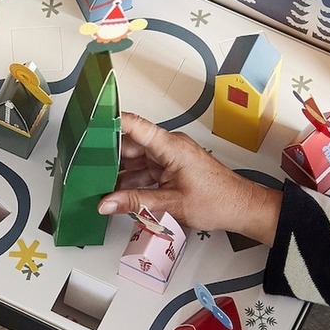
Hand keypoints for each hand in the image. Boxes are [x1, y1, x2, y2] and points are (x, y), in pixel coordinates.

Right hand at [98, 113, 281, 245]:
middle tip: (86, 165)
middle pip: (130, 145)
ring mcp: (168, 158)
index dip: (111, 121)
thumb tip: (106, 203)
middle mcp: (168, 147)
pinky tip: (117, 194)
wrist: (243, 209)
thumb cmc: (219, 201)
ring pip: (135, 161)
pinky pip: (144, 171)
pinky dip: (131, 182)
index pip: (135, 126)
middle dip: (108, 156)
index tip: (91, 121)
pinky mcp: (170, 169)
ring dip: (118, 174)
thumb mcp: (171, 204)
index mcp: (170, 146)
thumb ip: (135, 202)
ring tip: (98, 184)